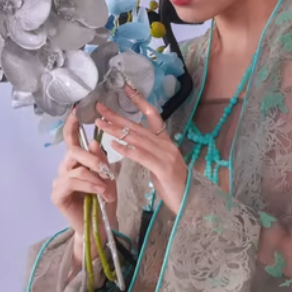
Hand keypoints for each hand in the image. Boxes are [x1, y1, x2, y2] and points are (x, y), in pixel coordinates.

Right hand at [52, 108, 117, 242]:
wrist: (102, 226)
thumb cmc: (105, 200)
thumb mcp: (109, 176)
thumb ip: (101, 160)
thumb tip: (92, 142)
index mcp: (78, 161)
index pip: (72, 139)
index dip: (72, 125)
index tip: (76, 111)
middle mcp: (66, 168)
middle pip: (74, 151)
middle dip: (92, 158)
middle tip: (106, 169)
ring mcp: (60, 181)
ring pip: (75, 167)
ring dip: (94, 175)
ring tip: (107, 188)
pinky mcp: (58, 194)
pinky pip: (72, 181)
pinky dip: (88, 184)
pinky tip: (99, 191)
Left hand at [95, 85, 187, 214]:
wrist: (191, 202)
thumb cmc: (173, 186)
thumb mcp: (160, 166)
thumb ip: (148, 154)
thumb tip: (132, 145)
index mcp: (165, 142)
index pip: (153, 116)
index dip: (140, 101)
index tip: (125, 89)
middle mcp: (166, 145)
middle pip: (138, 126)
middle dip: (117, 116)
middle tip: (100, 108)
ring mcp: (166, 155)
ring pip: (138, 139)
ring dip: (117, 130)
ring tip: (100, 124)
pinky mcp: (164, 168)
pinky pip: (142, 156)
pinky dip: (128, 150)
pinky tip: (114, 145)